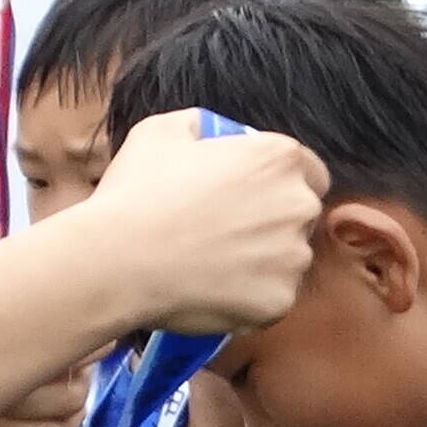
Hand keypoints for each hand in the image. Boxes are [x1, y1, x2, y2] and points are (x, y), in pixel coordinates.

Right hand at [71, 111, 326, 333]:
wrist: (117, 261)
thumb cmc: (137, 193)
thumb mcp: (161, 132)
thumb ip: (199, 125)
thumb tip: (206, 132)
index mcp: (279, 159)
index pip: (309, 171)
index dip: (280, 183)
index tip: (254, 196)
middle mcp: (298, 205)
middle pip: (301, 216)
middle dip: (274, 223)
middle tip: (228, 233)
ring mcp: (292, 257)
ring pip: (288, 261)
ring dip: (262, 263)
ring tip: (213, 265)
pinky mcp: (279, 301)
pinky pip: (271, 299)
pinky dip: (249, 299)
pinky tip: (212, 291)